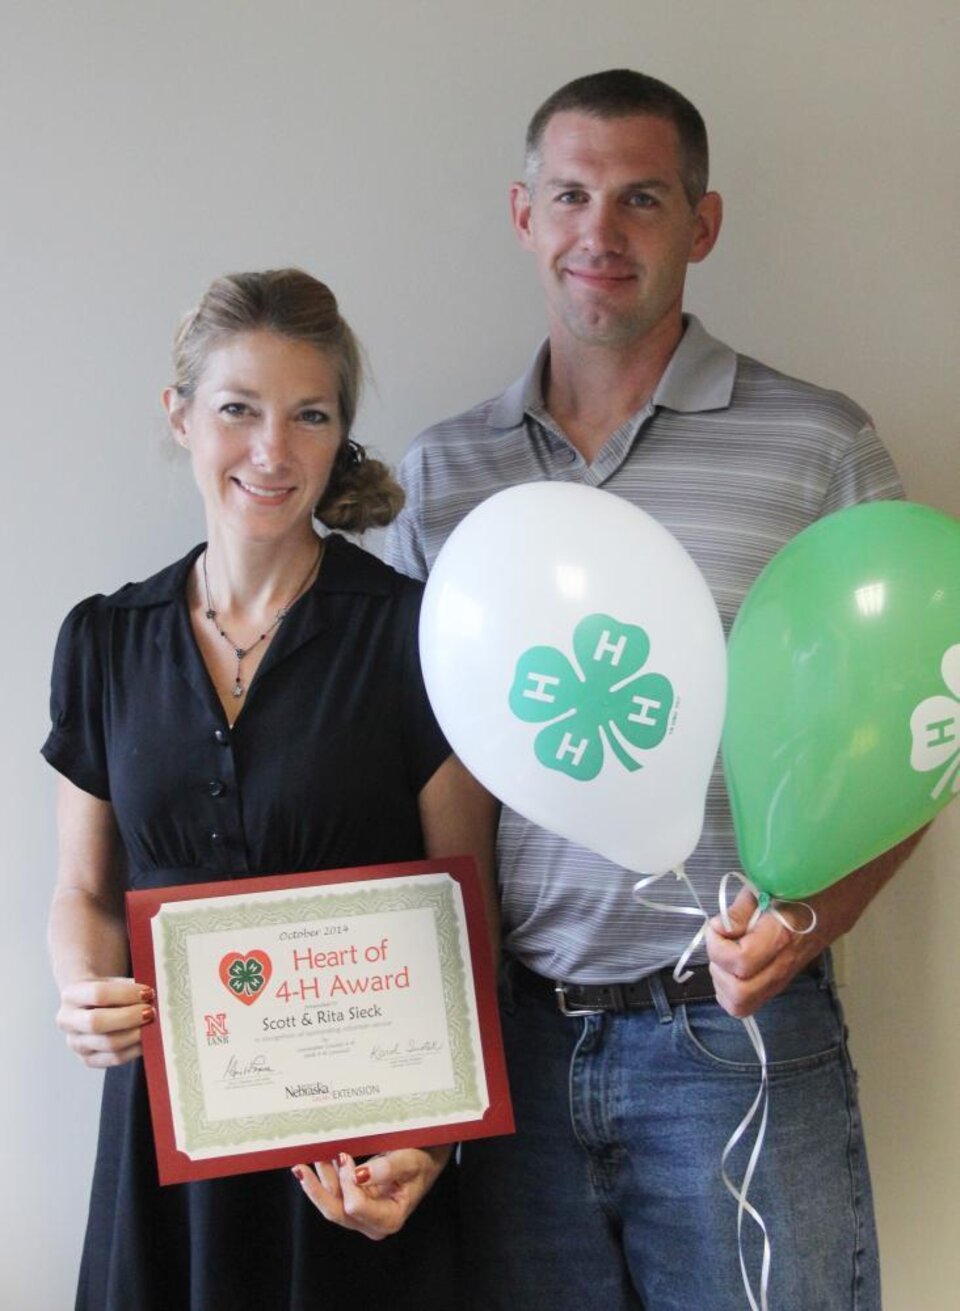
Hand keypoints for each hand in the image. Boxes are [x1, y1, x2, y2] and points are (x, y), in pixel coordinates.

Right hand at [56, 977, 154, 1067]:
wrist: (93, 1006)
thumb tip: (152, 997)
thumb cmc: (108, 991)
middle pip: (97, 1022)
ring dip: (135, 1035)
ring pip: (108, 1044)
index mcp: (71, 995)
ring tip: (152, 1025)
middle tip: (151, 1012)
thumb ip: (129, 987)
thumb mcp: (113, 980)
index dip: (126, 994)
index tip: (148, 992)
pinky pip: (114, 1059)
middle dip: (128, 1017)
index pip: (97, 994)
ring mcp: (76, 1043)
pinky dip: (134, 1049)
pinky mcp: (88, 1060)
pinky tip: (147, 1040)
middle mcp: (68, 1021)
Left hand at [293, 1145, 451, 1239]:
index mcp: (389, 1218)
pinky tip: (320, 1161)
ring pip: (331, 1204)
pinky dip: (326, 1178)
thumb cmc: (420, 1161)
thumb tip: (358, 1174)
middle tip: (301, 1167)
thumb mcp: (409, 1161)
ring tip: (308, 1157)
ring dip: (318, 1181)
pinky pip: (335, 1195)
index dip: (346, 1182)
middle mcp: (372, 1223)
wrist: (424, 1161)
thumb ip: (386, 1168)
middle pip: (336, 1212)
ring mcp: (362, 1216)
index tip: (346, 1156)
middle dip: (316, 1190)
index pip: (355, 1206)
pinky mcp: (356, 1205)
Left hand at [706, 829, 926, 1017]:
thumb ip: (744, 907)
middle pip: (739, 997)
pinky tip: (737, 955)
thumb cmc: (809, 878)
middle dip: (718, 971)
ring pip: (745, 1004)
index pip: (740, 962)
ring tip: (727, 949)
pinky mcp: (786, 975)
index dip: (717, 945)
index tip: (718, 923)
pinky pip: (755, 994)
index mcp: (783, 936)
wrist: (848, 888)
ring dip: (725, 980)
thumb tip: (723, 928)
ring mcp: (787, 973)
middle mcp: (785, 963)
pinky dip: (736, 983)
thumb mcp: (771, 882)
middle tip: (721, 942)